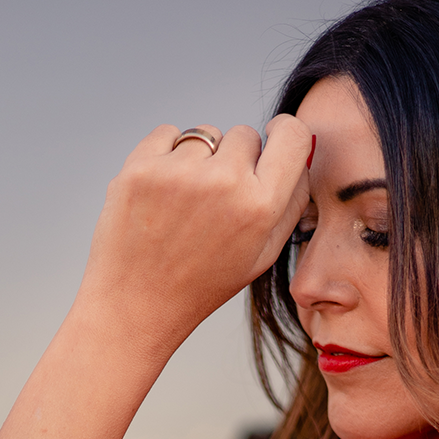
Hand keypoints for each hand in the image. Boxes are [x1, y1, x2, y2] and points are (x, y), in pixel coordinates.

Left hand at [75, 115, 312, 359]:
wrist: (136, 304)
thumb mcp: (261, 256)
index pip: (292, 135)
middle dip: (234, 159)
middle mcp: (223, 183)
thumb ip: (291, 201)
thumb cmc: (201, 283)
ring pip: (205, 134)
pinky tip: (160, 196)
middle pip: (245, 135)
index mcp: (260, 208)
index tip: (272, 137)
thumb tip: (303, 149)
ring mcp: (179, 173)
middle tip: (214, 203)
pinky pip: (167, 134)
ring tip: (184, 206)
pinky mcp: (141, 168)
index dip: (283, 133)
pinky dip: (165, 156)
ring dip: (199, 159)